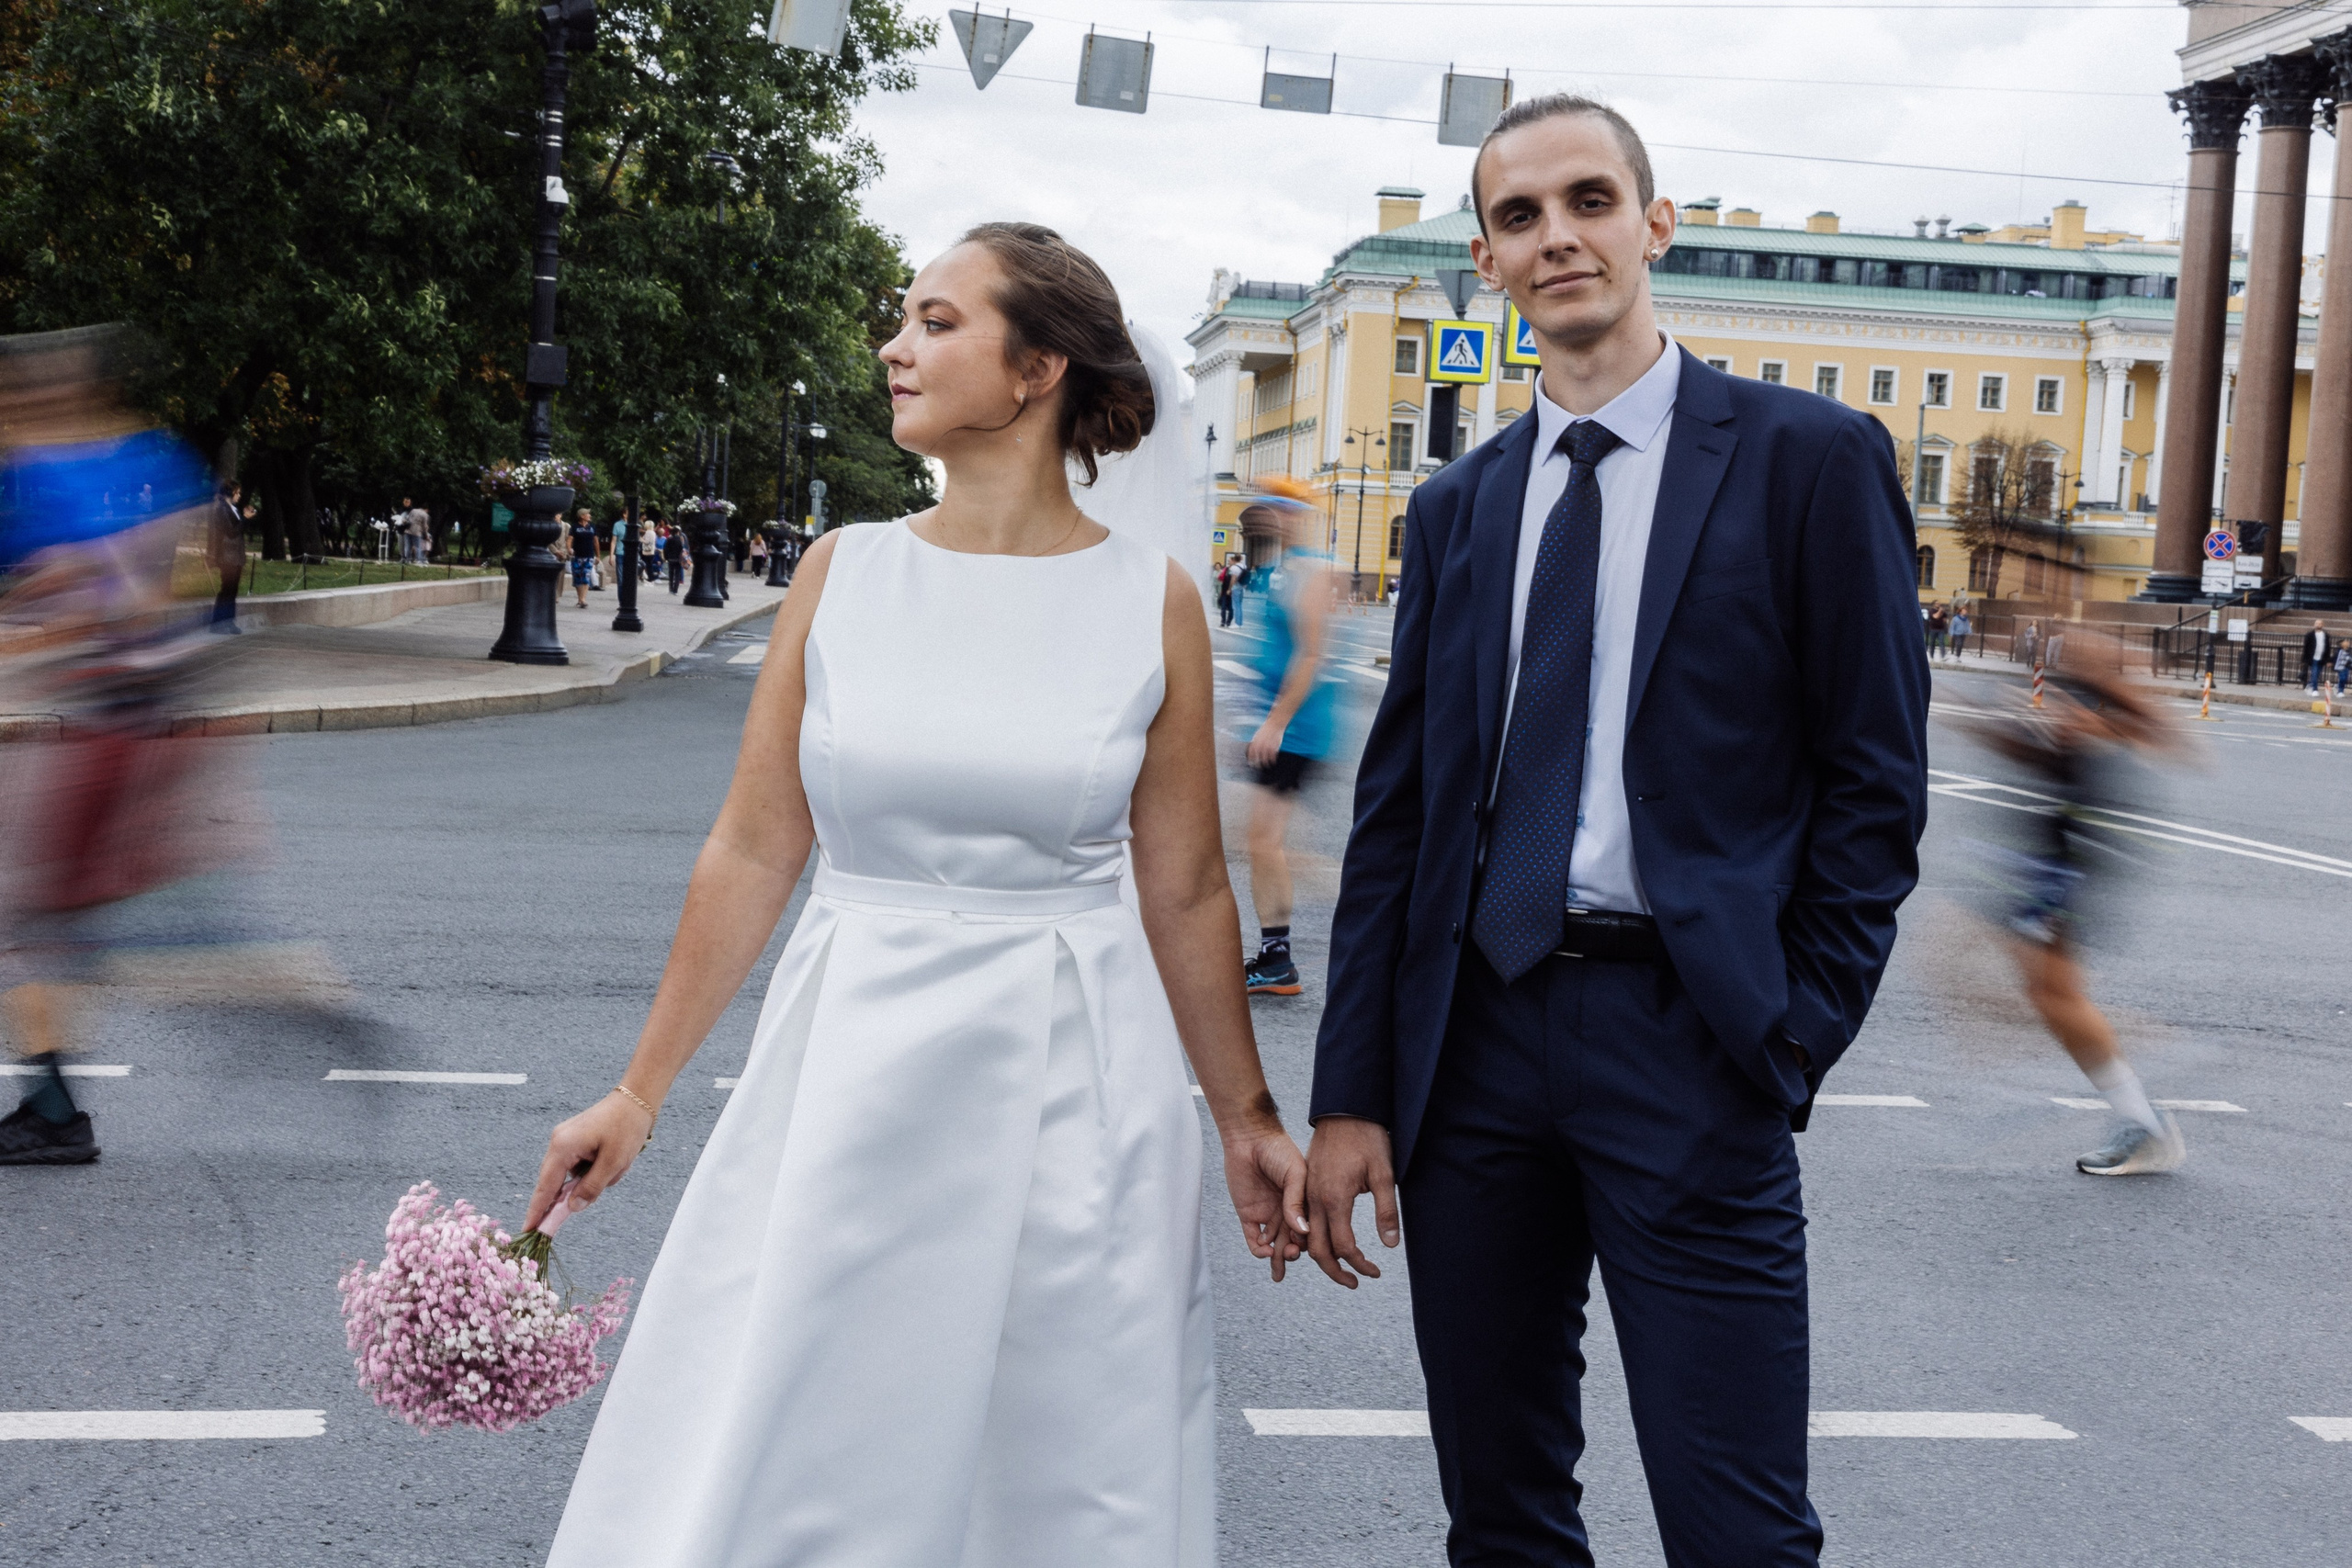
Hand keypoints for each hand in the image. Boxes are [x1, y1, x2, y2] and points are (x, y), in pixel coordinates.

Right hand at [525, 1091, 655, 1232]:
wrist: (636, 1099)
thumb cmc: (626, 1127)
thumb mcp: (613, 1163)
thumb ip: (591, 1188)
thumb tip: (572, 1208)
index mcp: (562, 1147)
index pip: (545, 1187)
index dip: (537, 1211)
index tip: (527, 1230)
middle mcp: (558, 1143)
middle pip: (555, 1182)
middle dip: (573, 1193)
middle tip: (575, 1211)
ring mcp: (565, 1140)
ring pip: (572, 1175)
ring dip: (594, 1178)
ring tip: (618, 1166)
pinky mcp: (575, 1140)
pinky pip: (581, 1165)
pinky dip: (596, 1169)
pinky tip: (615, 1161)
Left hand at [1221, 1124, 1308, 1281]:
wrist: (1250, 1137)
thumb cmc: (1278, 1150)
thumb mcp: (1295, 1174)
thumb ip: (1297, 1201)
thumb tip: (1302, 1230)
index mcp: (1303, 1203)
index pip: (1309, 1230)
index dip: (1309, 1242)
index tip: (1308, 1245)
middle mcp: (1286, 1212)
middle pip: (1292, 1242)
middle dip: (1293, 1254)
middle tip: (1292, 1254)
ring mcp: (1267, 1215)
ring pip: (1274, 1245)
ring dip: (1277, 1257)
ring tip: (1279, 1263)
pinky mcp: (1248, 1215)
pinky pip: (1253, 1239)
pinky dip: (1258, 1249)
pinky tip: (1264, 1250)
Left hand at [1246, 717, 1285, 767]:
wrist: (1275, 724)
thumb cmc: (1266, 729)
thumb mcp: (1257, 735)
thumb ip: (1254, 743)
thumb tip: (1252, 751)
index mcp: (1255, 742)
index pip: (1251, 754)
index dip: (1251, 760)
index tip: (1251, 764)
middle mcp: (1260, 745)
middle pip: (1257, 759)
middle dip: (1257, 764)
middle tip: (1258, 767)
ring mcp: (1267, 747)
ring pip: (1265, 759)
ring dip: (1266, 764)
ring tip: (1267, 766)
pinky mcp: (1274, 747)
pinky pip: (1273, 757)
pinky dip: (1272, 760)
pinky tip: (1273, 762)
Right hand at [1304, 1115, 1399, 1287]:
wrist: (1344, 1109)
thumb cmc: (1366, 1139)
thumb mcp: (1384, 1174)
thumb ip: (1386, 1211)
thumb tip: (1389, 1246)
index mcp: (1335, 1198)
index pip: (1343, 1246)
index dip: (1360, 1264)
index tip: (1375, 1272)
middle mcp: (1315, 1199)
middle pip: (1317, 1250)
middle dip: (1335, 1272)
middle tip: (1355, 1283)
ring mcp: (1307, 1193)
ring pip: (1308, 1237)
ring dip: (1324, 1258)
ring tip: (1343, 1269)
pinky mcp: (1306, 1186)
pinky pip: (1305, 1221)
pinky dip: (1314, 1239)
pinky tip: (1330, 1242)